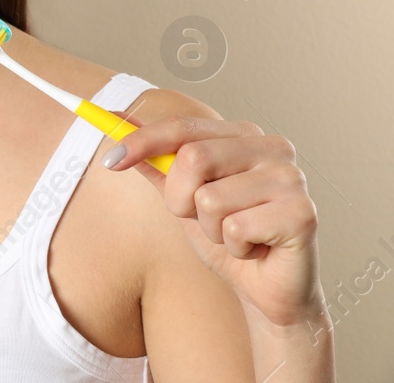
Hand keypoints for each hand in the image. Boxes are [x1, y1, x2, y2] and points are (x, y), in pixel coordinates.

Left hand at [105, 115, 324, 328]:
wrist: (268, 290)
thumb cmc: (229, 238)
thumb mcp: (183, 198)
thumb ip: (157, 162)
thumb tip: (118, 123)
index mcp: (244, 135)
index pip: (183, 126)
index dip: (142, 141)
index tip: (110, 160)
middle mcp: (273, 148)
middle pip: (193, 157)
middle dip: (179, 199)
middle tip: (198, 218)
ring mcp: (291, 178)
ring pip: (210, 198)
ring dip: (210, 229)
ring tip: (234, 236)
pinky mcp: (302, 213)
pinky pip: (235, 228)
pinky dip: (233, 247)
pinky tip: (255, 249)